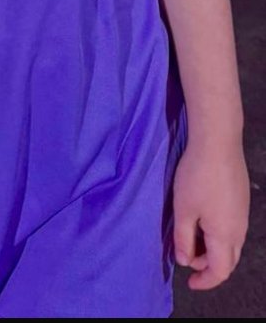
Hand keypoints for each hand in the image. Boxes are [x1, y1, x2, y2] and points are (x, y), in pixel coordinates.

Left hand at [172, 135, 249, 290]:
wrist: (219, 144)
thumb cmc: (197, 177)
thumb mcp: (184, 209)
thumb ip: (183, 237)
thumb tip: (185, 261)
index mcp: (225, 237)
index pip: (220, 271)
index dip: (205, 281)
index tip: (190, 283)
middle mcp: (239, 230)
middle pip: (228, 261)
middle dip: (208, 266)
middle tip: (187, 258)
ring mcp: (243, 215)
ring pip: (231, 244)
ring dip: (213, 249)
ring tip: (190, 239)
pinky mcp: (242, 201)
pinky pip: (233, 229)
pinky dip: (218, 235)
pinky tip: (202, 221)